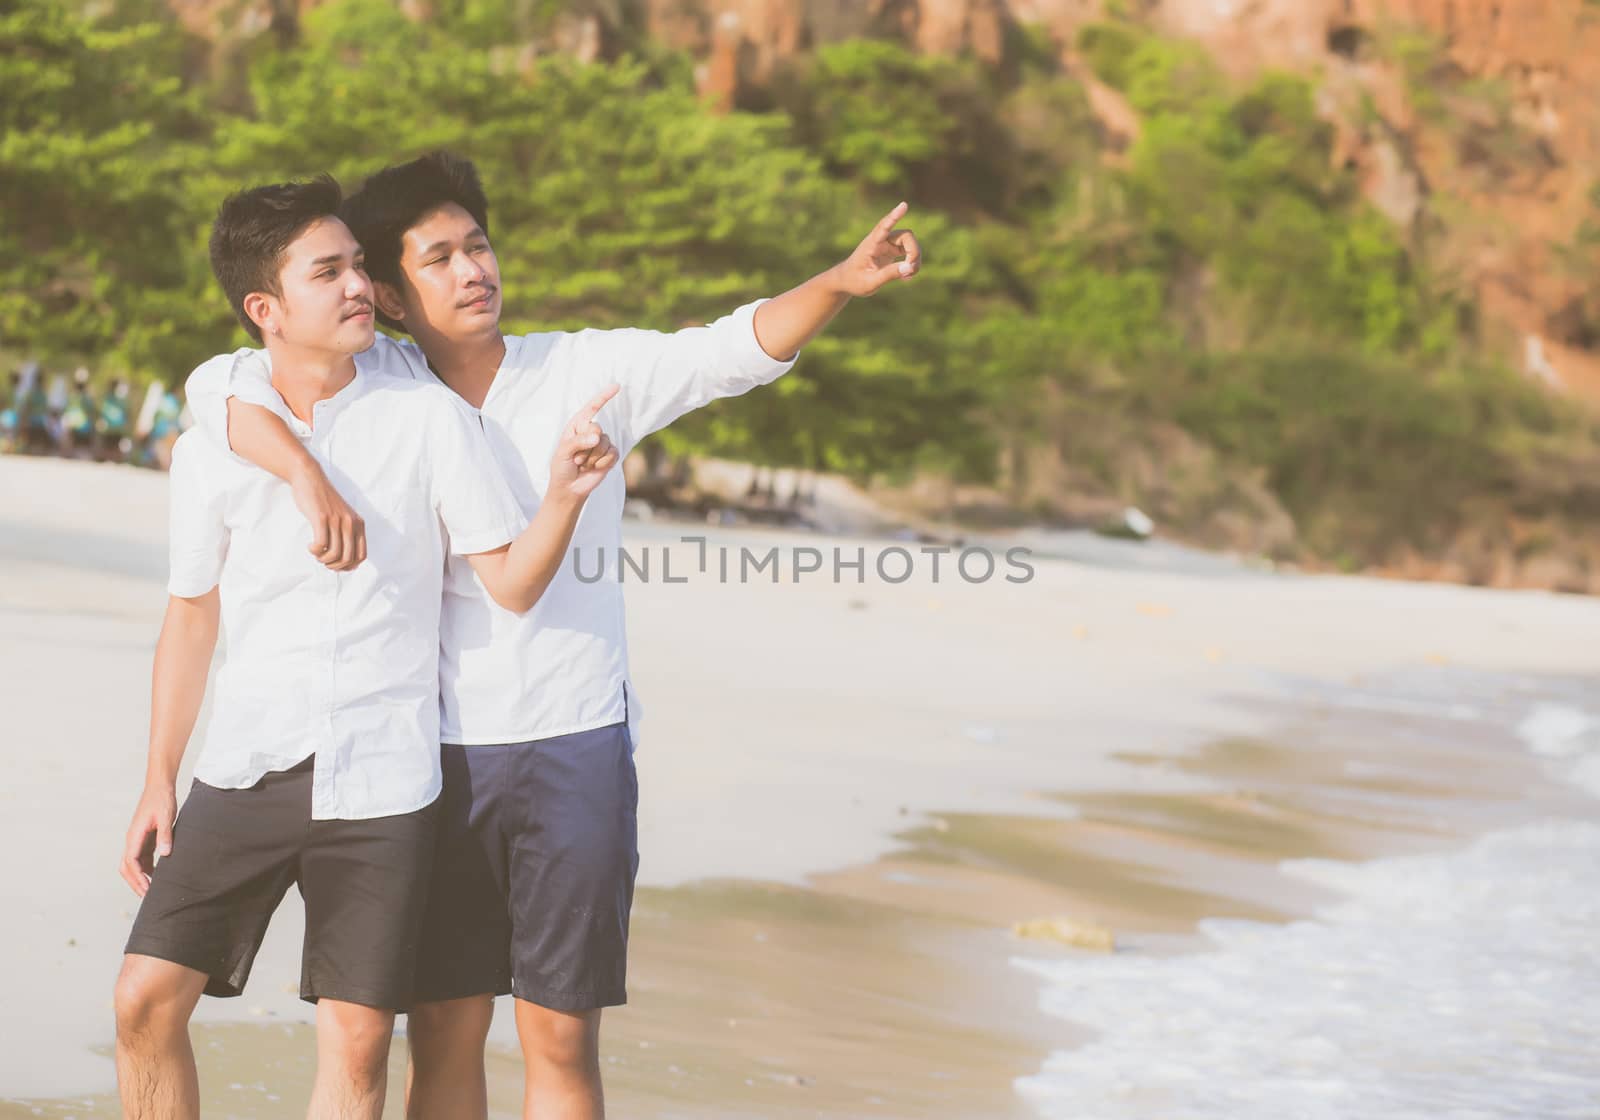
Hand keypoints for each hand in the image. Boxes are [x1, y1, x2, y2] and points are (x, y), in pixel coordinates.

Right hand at [120, 783, 176, 896]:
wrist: (159, 787)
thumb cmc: (162, 800)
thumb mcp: (166, 817)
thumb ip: (165, 835)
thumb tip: (165, 854)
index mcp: (134, 835)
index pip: (131, 862)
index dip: (138, 877)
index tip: (147, 888)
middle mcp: (132, 840)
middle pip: (127, 867)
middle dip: (134, 882)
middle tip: (147, 896)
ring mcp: (137, 840)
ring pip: (133, 864)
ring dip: (140, 877)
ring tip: (152, 890)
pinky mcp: (144, 839)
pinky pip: (141, 858)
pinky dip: (146, 869)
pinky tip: (157, 876)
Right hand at [289, 462, 365, 570]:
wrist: (310, 478)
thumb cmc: (323, 500)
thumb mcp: (342, 516)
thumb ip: (347, 533)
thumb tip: (345, 560)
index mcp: (358, 524)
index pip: (361, 555)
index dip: (349, 566)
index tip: (336, 564)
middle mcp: (351, 522)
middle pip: (348, 558)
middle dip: (334, 565)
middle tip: (323, 560)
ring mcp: (337, 520)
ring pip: (335, 554)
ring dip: (323, 559)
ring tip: (316, 553)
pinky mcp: (321, 518)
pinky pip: (321, 545)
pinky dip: (315, 551)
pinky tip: (311, 546)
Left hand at [549, 385, 620, 501]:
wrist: (569, 488)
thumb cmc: (562, 467)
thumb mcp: (563, 452)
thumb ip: (578, 442)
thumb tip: (597, 437)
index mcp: (577, 426)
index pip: (592, 408)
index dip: (604, 397)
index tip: (617, 386)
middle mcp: (590, 432)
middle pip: (597, 428)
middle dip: (585, 446)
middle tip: (576, 458)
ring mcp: (602, 443)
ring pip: (604, 443)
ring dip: (591, 458)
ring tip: (583, 464)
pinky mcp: (610, 455)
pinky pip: (612, 454)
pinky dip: (602, 463)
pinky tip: (594, 468)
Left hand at [831, 201, 921, 296]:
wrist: (847, 281)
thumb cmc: (854, 281)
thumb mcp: (870, 283)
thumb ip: (889, 274)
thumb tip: (909, 267)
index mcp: (871, 245)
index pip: (884, 227)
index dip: (894, 217)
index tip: (904, 205)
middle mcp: (880, 240)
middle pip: (905, 236)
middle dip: (914, 251)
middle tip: (911, 271)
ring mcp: (887, 244)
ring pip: (909, 242)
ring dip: (914, 257)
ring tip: (908, 276)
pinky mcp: (891, 250)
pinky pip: (908, 251)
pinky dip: (911, 262)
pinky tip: (906, 277)